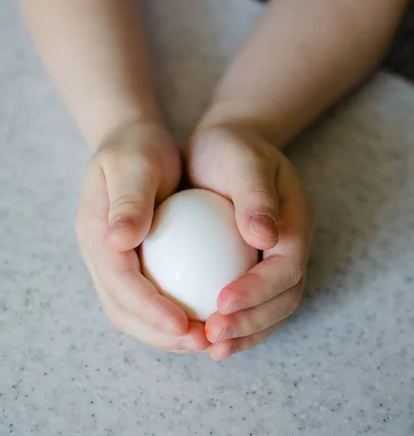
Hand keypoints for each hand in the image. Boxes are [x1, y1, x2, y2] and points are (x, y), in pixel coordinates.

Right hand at [76, 121, 208, 352]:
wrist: (131, 142)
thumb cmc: (138, 147)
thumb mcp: (135, 163)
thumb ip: (128, 200)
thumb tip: (119, 242)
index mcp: (94, 231)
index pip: (118, 280)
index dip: (148, 307)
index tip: (183, 323)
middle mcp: (97, 253)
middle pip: (120, 308)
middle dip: (158, 333)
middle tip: (201, 340)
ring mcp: (109, 261)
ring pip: (130, 312)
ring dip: (164, 333)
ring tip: (205, 337)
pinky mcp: (128, 263)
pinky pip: (145, 299)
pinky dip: (169, 316)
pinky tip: (203, 314)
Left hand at [187, 124, 312, 359]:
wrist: (222, 148)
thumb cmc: (231, 149)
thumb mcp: (242, 160)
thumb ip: (256, 196)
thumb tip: (266, 238)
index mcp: (296, 224)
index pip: (286, 269)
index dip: (259, 292)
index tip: (222, 304)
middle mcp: (289, 248)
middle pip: (284, 299)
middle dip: (252, 324)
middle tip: (212, 336)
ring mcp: (271, 261)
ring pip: (269, 311)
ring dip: (243, 334)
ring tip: (209, 347)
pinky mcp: (248, 268)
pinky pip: (245, 303)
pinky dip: (230, 323)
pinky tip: (199, 332)